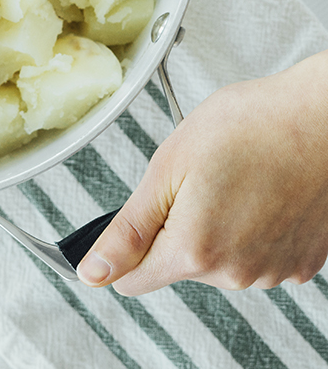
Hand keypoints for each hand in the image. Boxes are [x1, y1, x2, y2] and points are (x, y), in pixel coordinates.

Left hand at [77, 50, 327, 293]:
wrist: (324, 118)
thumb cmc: (252, 126)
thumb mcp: (168, 167)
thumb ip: (128, 229)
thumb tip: (93, 270)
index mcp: (195, 250)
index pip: (134, 280)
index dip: (122, 249)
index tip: (131, 223)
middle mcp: (237, 273)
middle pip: (176, 263)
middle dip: (173, 224)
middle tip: (194, 176)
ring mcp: (273, 270)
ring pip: (216, 258)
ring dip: (213, 225)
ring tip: (233, 176)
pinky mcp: (301, 262)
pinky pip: (254, 252)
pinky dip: (249, 227)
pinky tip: (259, 190)